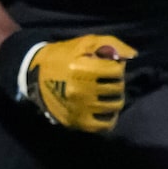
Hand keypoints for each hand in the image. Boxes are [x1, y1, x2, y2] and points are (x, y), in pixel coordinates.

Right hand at [21, 34, 136, 133]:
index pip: (116, 71)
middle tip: (108, 80)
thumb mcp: (86, 43)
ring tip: (108, 93)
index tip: (110, 67)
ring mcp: (78, 108)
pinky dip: (110, 117)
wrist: (35, 74)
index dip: (117, 67)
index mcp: (81, 69)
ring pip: (114, 106)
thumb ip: (112, 45)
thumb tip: (133, 55)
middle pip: (117, 88)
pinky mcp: (76, 121)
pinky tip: (106, 109)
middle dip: (117, 82)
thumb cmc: (64, 55)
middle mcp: (80, 90)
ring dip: (115, 98)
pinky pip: (104, 125)